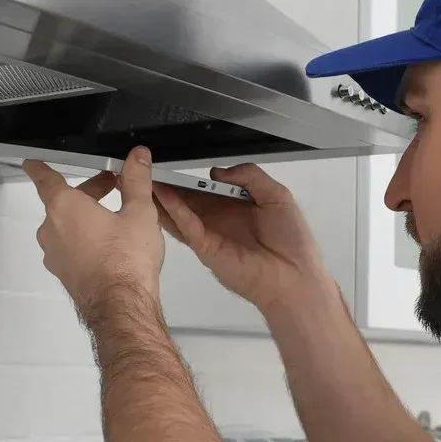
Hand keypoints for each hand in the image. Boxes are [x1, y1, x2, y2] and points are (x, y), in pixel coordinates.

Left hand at [24, 147, 165, 324]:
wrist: (121, 306)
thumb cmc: (125, 261)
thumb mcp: (139, 212)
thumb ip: (136, 180)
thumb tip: (137, 158)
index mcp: (64, 206)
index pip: (45, 178)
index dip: (40, 168)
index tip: (33, 163)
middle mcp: (52, 229)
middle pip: (63, 201)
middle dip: (87, 192)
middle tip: (112, 187)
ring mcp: (54, 254)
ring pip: (66, 226)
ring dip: (85, 217)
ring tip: (114, 219)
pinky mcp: (63, 273)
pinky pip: (69, 248)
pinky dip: (83, 240)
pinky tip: (108, 246)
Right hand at [153, 164, 331, 313]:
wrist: (294, 275)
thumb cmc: (292, 242)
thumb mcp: (277, 195)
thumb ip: (250, 176)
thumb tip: (217, 172)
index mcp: (235, 207)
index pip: (205, 189)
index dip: (189, 179)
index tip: (172, 166)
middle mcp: (219, 221)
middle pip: (186, 200)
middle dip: (167, 186)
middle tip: (147, 170)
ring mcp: (210, 235)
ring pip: (180, 213)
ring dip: (163, 197)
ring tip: (145, 179)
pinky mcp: (206, 248)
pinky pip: (187, 226)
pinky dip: (174, 210)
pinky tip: (164, 196)